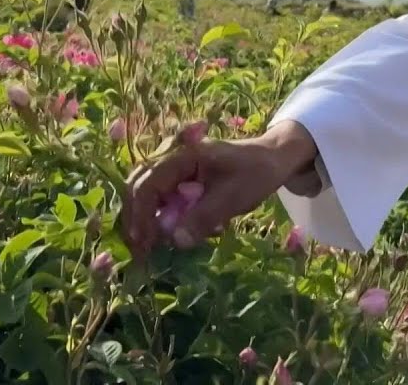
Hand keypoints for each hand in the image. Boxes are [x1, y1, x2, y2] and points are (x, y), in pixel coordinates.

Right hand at [121, 120, 316, 259]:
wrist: (271, 160)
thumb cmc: (255, 173)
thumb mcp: (234, 196)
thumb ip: (204, 217)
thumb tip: (175, 241)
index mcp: (182, 156)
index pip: (147, 184)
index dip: (141, 214)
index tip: (143, 243)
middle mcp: (171, 159)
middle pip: (138, 187)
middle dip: (136, 220)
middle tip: (140, 252)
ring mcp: (174, 170)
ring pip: (146, 195)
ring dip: (147, 221)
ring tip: (153, 248)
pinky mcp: (180, 181)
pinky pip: (162, 200)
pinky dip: (164, 219)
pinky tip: (180, 235)